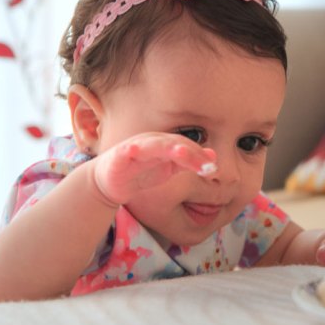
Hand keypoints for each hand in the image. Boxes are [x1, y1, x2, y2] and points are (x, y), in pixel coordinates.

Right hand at [90, 132, 216, 206]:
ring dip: (166, 147)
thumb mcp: (169, 168)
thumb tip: (213, 156)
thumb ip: (189, 162)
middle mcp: (152, 141)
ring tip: (180, 152)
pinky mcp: (119, 155)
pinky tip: (134, 150)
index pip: (186, 147)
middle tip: (205, 164)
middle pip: (173, 143)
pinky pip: (125, 152)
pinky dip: (131, 149)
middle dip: (189, 152)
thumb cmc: (141, 172)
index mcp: (164, 143)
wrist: (110, 182)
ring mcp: (135, 147)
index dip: (199, 156)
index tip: (214, 168)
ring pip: (153, 145)